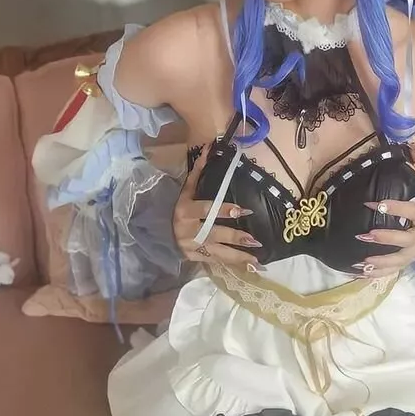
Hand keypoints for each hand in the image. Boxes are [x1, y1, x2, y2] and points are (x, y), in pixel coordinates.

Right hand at [172, 143, 262, 270]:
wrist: (157, 234)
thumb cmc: (176, 207)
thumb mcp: (184, 190)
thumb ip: (198, 171)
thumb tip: (210, 147)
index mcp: (185, 211)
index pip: (207, 210)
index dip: (225, 211)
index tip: (243, 211)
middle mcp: (189, 231)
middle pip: (215, 234)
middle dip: (235, 238)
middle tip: (255, 240)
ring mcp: (193, 248)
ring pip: (218, 253)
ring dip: (239, 257)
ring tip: (257, 259)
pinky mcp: (197, 259)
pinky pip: (218, 263)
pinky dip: (235, 266)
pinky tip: (251, 268)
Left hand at [354, 143, 414, 277]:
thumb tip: (414, 145)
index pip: (412, 212)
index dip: (395, 208)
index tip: (374, 203)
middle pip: (407, 240)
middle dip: (386, 238)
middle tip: (364, 235)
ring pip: (400, 260)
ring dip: (381, 261)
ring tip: (362, 260)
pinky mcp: (407, 261)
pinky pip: (394, 270)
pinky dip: (379, 273)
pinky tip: (362, 272)